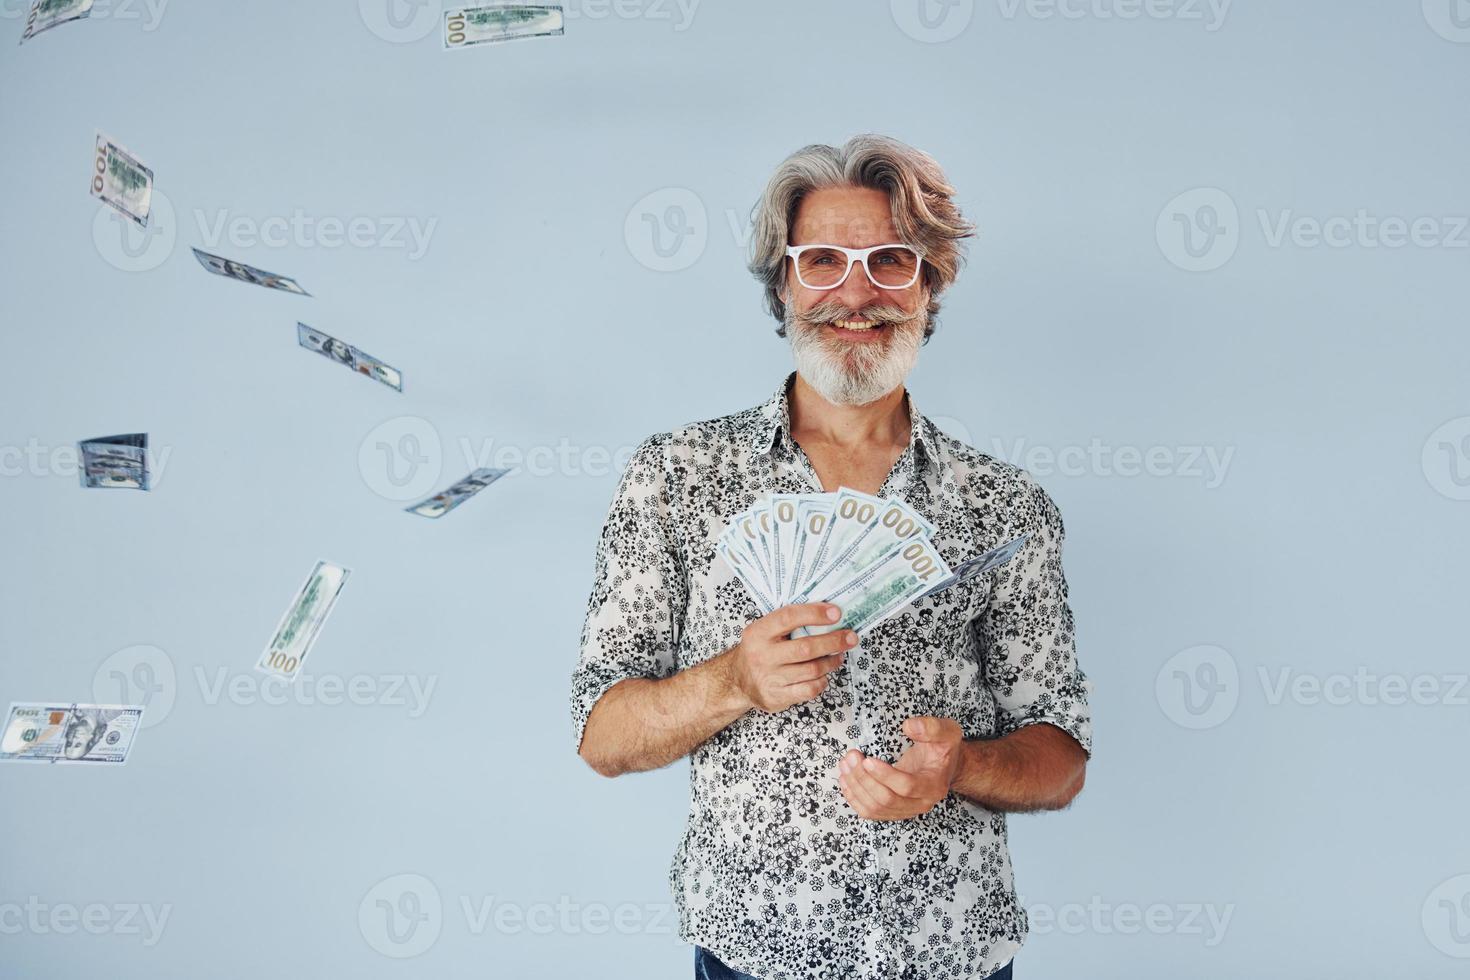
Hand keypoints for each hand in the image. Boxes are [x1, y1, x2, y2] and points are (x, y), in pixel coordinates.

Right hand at [726, 603, 857, 713]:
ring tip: (839, 655)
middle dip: (833, 641)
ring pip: (812, 670)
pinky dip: (822, 681)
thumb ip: (788, 622)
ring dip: (831, 662)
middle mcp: (762, 655)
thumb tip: (826, 612)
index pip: (789, 617)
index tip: (836, 612)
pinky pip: (809, 689)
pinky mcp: (777, 697)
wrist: (737, 681)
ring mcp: (770, 678)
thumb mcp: (763, 631)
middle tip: (850, 637)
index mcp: (758, 633)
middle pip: (806, 648)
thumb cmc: (758, 651)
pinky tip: (824, 674)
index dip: (814, 613)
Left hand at [838, 716, 964, 820]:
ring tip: (846, 764)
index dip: (885, 775)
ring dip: (855, 787)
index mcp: (933, 786)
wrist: (943, 766)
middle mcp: (920, 803)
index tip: (867, 759)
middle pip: (886, 799)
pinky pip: (869, 812)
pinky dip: (854, 797)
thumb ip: (932, 728)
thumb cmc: (943, 749)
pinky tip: (845, 779)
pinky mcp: (892, 811)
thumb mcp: (947, 732)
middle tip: (851, 756)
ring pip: (875, 808)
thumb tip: (909, 726)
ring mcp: (905, 810)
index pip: (906, 786)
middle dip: (864, 778)